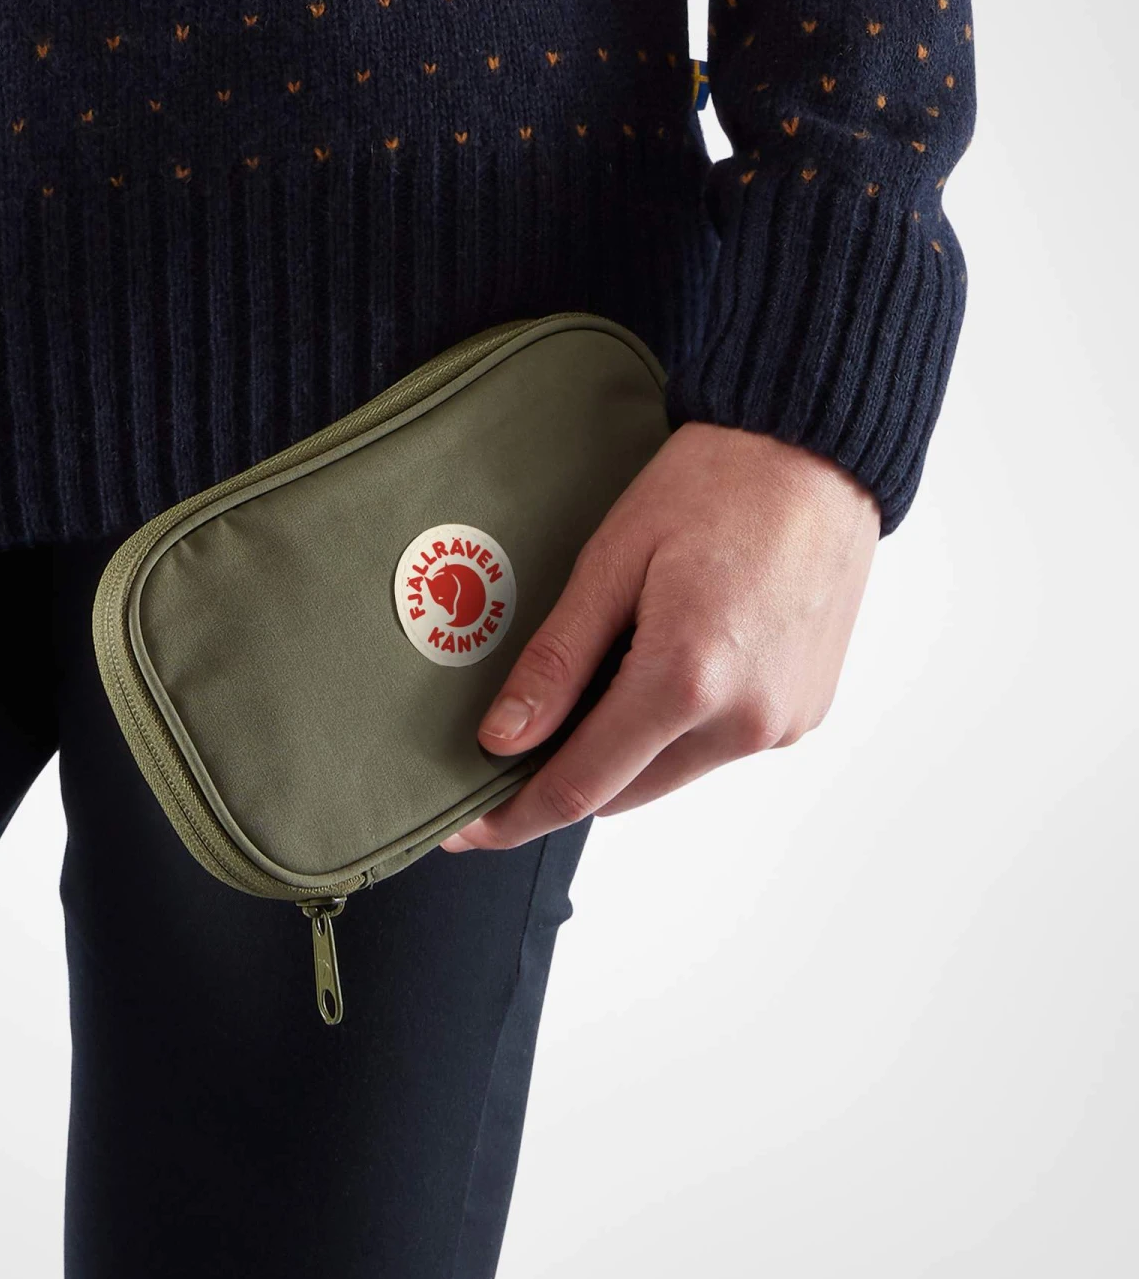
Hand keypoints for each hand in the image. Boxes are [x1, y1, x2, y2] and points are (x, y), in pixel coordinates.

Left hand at [439, 422, 880, 850]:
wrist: (816, 449)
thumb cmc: (715, 485)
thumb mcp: (611, 562)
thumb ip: (556, 661)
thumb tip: (502, 738)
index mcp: (687, 679)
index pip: (580, 786)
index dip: (513, 815)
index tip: (464, 829)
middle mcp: (745, 720)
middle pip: (621, 794)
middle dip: (560, 779)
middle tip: (511, 746)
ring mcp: (783, 722)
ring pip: (667, 777)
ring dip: (618, 755)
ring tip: (588, 689)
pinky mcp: (805, 712)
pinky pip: (714, 750)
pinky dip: (670, 732)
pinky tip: (652, 672)